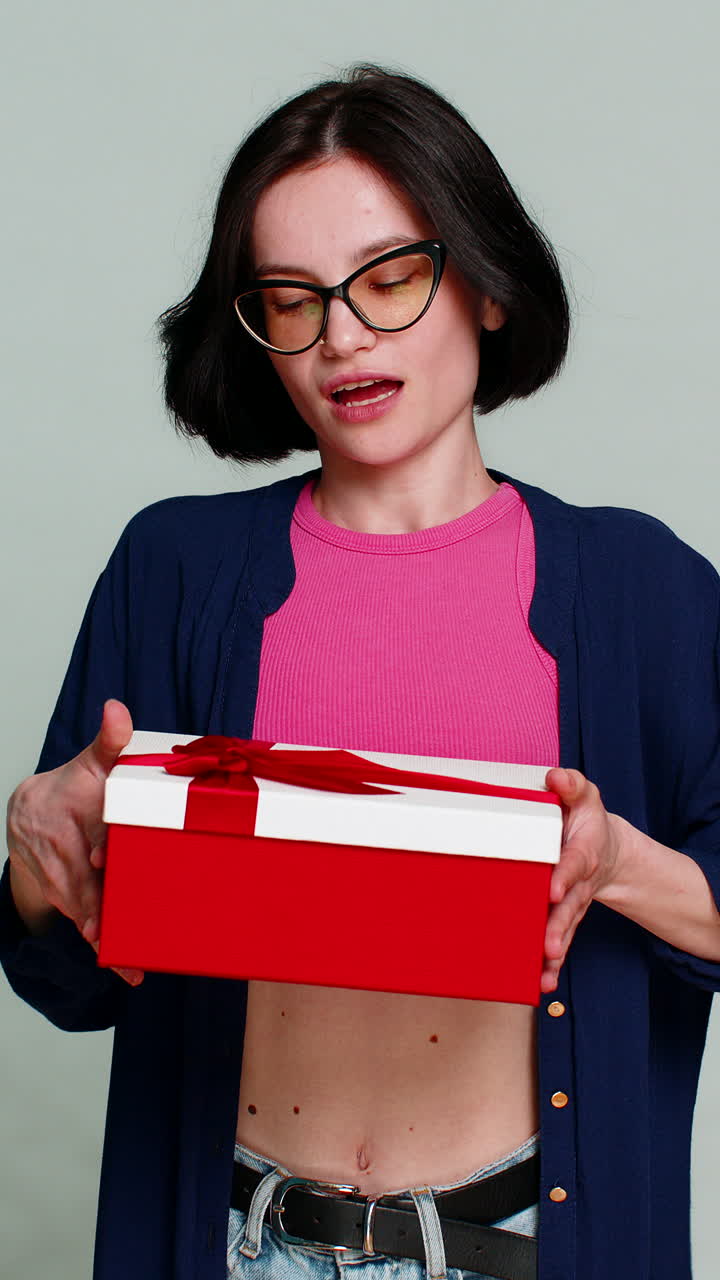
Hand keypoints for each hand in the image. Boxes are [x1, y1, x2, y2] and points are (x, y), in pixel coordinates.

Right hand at [6, 699, 143, 985]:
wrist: (33, 814)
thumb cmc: (75, 789)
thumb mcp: (93, 763)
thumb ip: (109, 742)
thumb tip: (117, 709)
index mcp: (66, 813)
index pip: (82, 831)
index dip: (93, 844)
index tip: (100, 858)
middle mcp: (58, 850)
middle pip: (80, 880)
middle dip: (99, 905)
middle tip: (122, 930)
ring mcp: (58, 878)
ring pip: (81, 907)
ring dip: (104, 936)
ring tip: (129, 961)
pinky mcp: (65, 897)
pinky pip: (83, 921)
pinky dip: (102, 946)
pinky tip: (124, 968)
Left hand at [540, 768, 621, 992]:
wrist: (605, 849)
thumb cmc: (584, 820)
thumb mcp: (583, 796)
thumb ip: (570, 784)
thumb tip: (555, 776)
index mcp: (583, 851)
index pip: (573, 864)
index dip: (564, 875)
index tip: (552, 889)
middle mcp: (580, 882)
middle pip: (570, 906)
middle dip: (559, 926)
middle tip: (549, 945)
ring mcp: (573, 902)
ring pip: (565, 928)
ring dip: (555, 950)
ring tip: (544, 970)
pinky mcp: (565, 916)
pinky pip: (560, 941)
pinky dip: (552, 964)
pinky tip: (541, 983)